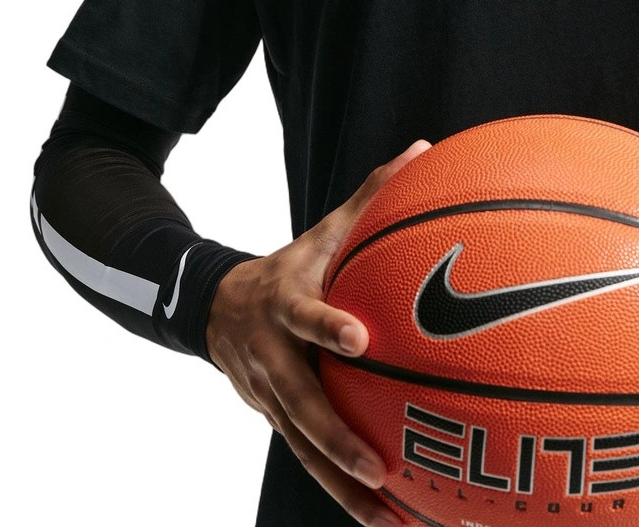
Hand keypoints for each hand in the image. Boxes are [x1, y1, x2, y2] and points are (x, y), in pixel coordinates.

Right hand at [206, 138, 432, 525]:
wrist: (215, 307)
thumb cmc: (293, 264)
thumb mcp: (323, 229)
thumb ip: (372, 194)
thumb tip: (422, 148)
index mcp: (284, 303)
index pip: (304, 314)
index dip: (326, 326)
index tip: (360, 340)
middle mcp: (272, 356)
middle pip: (299, 403)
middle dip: (335, 439)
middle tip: (377, 466)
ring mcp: (269, 396)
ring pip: (302, 448)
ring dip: (340, 485)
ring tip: (386, 516)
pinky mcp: (276, 421)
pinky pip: (308, 461)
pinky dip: (338, 491)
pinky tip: (381, 518)